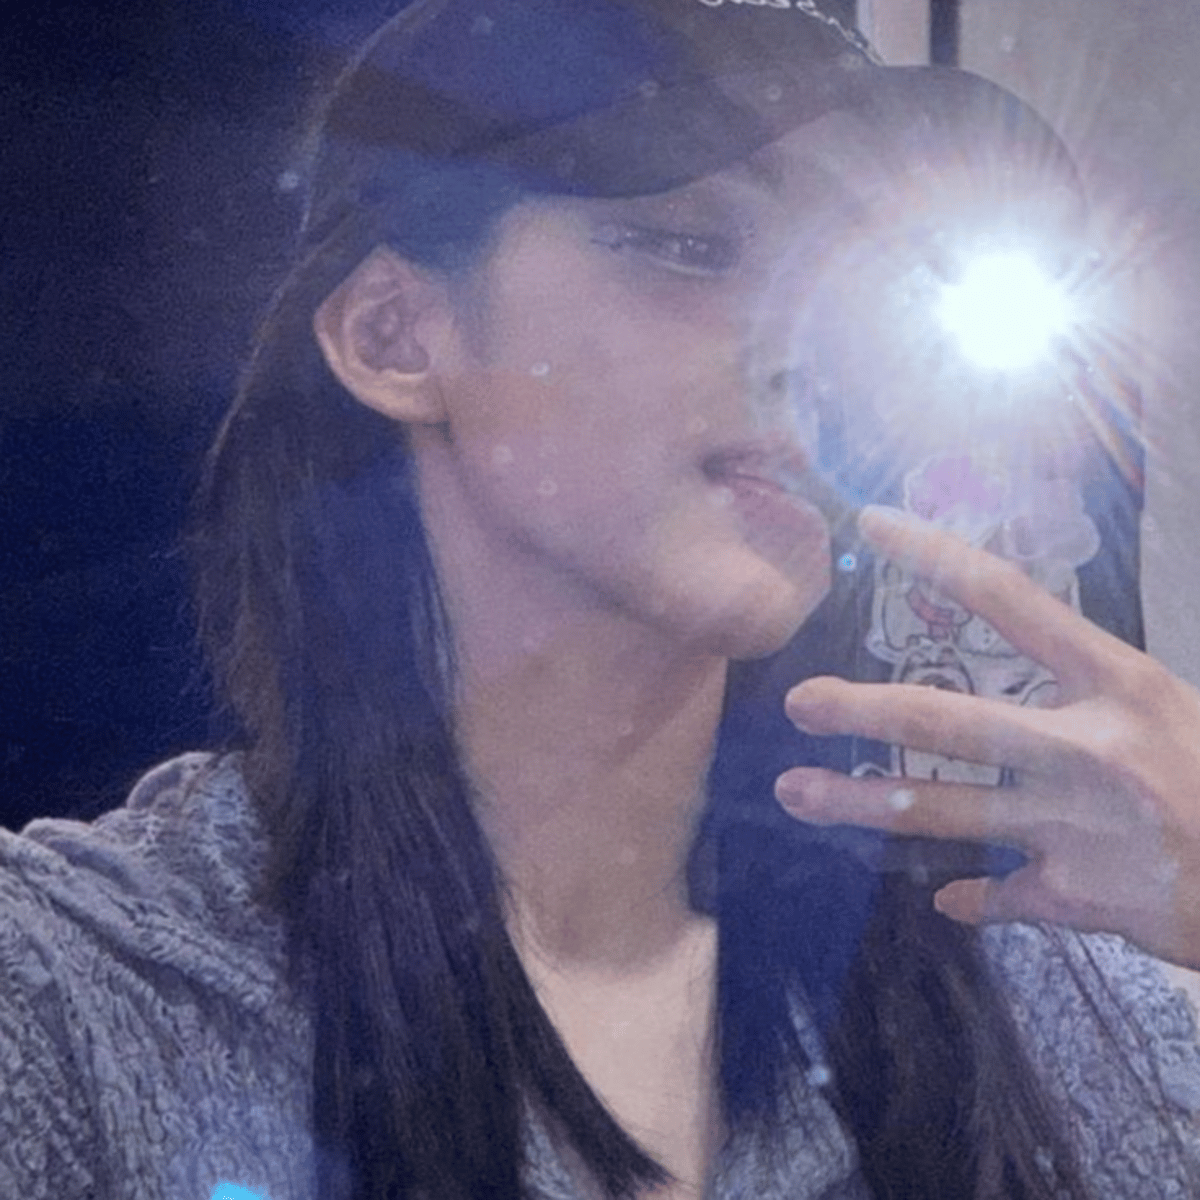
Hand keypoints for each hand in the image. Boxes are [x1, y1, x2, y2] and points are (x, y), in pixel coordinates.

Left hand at [776, 505, 1199, 968]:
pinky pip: (997, 895)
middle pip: (950, 722)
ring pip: (944, 813)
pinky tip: (947, 895)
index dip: (935, 557)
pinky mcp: (1078, 898)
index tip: (872, 525)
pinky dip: (970, 895)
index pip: (1010, 599)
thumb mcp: (1164, 703)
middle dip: (863, 711)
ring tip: (795, 793)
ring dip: (862, 805)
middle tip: (799, 701)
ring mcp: (1075, 827)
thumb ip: (1084, 690)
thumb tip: (1012, 681)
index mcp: (1116, 685)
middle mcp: (1086, 749)